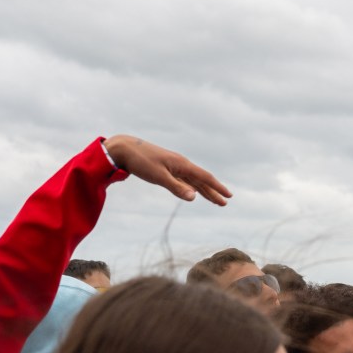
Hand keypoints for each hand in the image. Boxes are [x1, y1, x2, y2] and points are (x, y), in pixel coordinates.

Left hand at [103, 135, 231, 205]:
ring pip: (193, 181)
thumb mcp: (158, 177)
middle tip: (225, 203)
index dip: (217, 187)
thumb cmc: (141, 162)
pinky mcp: (166, 169)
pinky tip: (194, 191)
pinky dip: (191, 187)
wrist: (125, 150)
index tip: (228, 196)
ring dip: (204, 190)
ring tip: (214, 200)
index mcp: (182, 164)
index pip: (204, 177)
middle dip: (213, 192)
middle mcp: (181, 164)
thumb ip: (176, 188)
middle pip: (201, 180)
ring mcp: (174, 166)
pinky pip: (183, 180)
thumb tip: (194, 197)